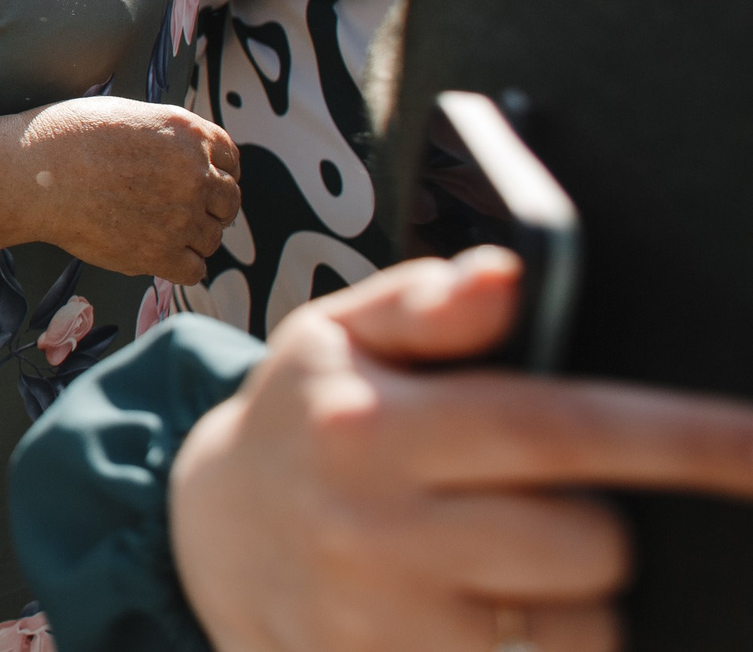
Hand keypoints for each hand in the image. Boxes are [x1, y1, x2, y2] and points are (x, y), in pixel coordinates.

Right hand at [16, 96, 238, 283]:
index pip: (231, 157)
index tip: (203, 180)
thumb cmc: (66, 138)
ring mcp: (181, 216)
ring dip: (194, 237)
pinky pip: (195, 270)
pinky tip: (159, 254)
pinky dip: (181, 265)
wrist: (33, 175)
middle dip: (211, 206)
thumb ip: (167, 137)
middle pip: (228, 200)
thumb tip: (183, 159)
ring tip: (162, 232)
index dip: (218, 170)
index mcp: (188, 133)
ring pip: (213, 237)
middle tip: (183, 210)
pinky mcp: (161, 254)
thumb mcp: (129, 115)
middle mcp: (194, 174)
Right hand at [172, 248, 752, 651]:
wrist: (211, 541)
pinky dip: (537, 646)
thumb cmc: (303, 425)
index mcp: (371, 427)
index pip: (559, 428)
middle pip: (589, 542)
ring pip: (579, 627)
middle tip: (523, 499)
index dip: (681, 439)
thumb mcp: (338, 334)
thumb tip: (508, 278)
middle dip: (589, 521)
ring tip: (497, 562)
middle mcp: (375, 531)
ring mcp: (386, 627)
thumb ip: (428, 304)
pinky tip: (484, 615)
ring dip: (569, 597)